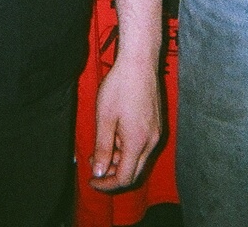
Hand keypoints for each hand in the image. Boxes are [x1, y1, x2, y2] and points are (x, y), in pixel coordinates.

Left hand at [89, 53, 161, 192]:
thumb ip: (103, 149)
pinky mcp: (156, 124)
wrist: (139, 62)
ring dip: (119, 159)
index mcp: (138, 142)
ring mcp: (156, 132)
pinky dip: (127, 148)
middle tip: (94, 164)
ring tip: (100, 146)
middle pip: (134, 172)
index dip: (106, 184)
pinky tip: (115, 135)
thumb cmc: (120, 86)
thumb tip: (99, 173)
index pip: (125, 178)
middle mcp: (151, 141)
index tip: (91, 180)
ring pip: (138, 159)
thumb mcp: (104, 119)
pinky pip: (142, 146)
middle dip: (112, 173)